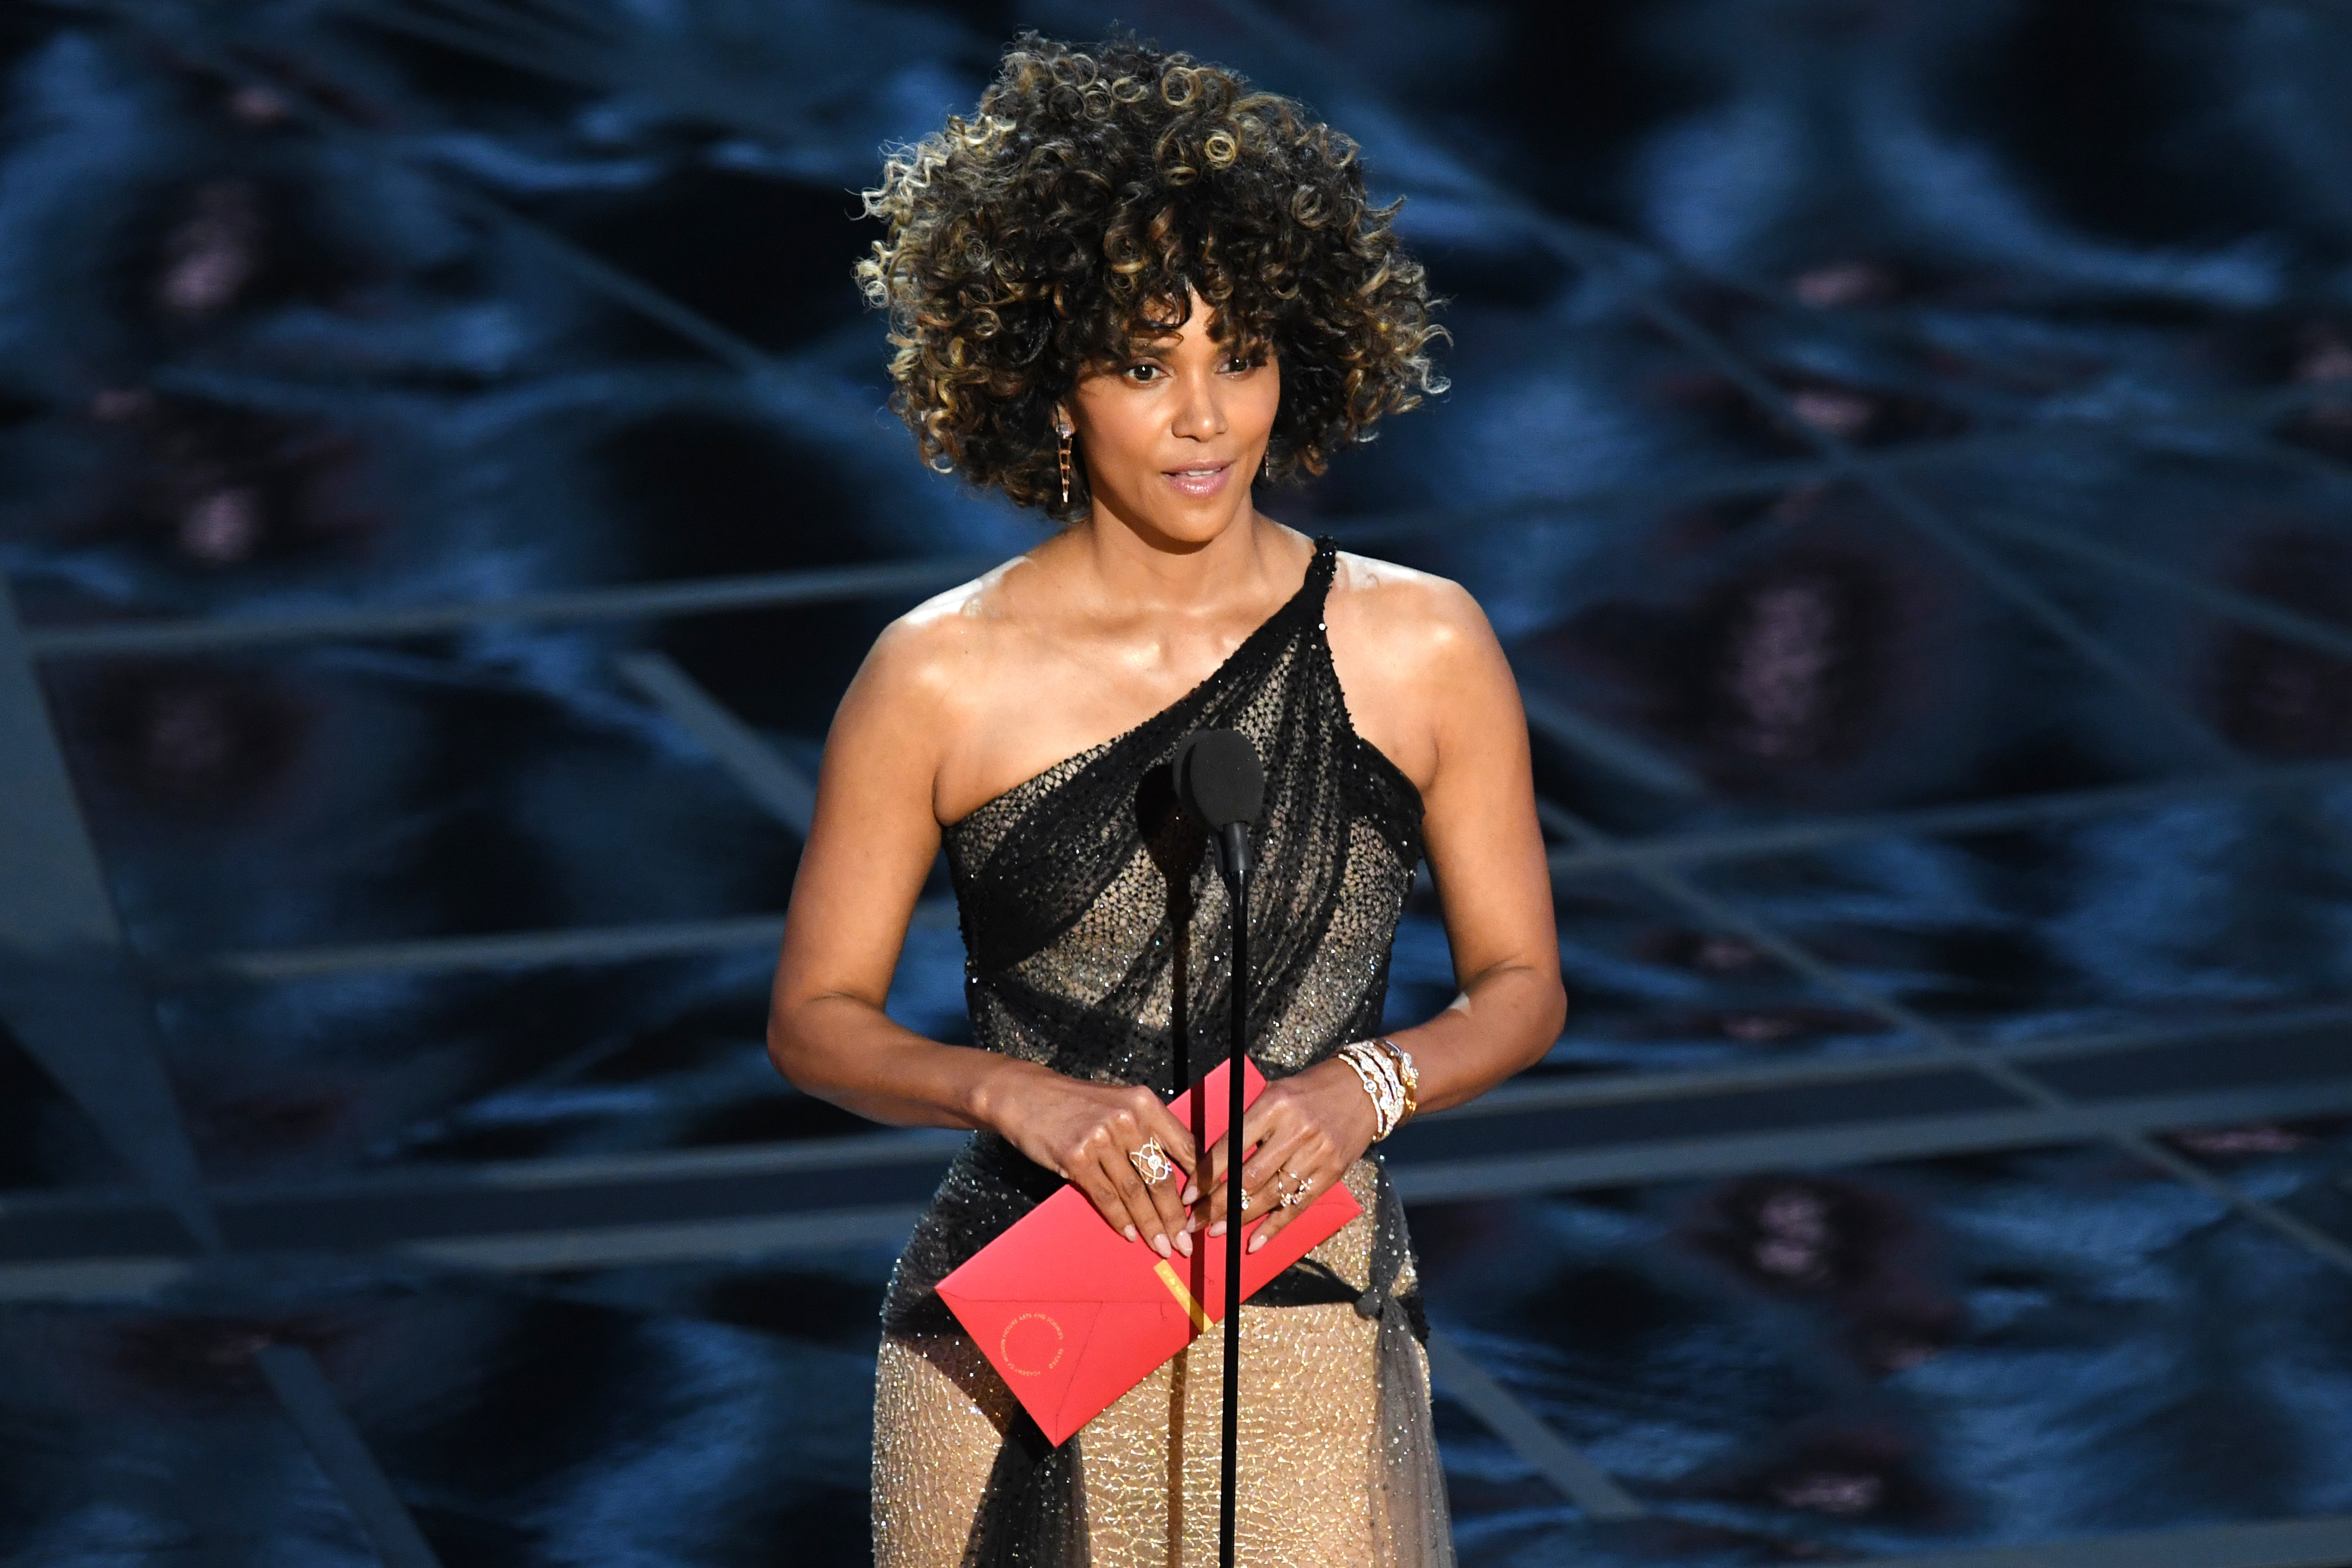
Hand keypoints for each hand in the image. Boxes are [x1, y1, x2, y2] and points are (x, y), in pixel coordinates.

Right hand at [984, 1064, 1199, 1258]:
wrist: (1026, 1094)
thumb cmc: (1076, 1103)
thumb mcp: (1119, 1104)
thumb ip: (1147, 1131)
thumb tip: (1172, 1175)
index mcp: (1145, 1103)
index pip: (1185, 1146)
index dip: (1199, 1181)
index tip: (1205, 1207)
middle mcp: (1127, 1119)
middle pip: (1161, 1176)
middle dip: (1175, 1216)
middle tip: (1184, 1242)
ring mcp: (1101, 1138)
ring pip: (1135, 1192)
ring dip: (1150, 1226)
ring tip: (1162, 1247)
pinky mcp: (1076, 1157)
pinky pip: (1106, 1197)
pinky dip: (1120, 1220)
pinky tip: (1129, 1234)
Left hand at [1193, 1057, 1379, 1251]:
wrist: (1364, 1088)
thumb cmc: (1309, 1089)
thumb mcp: (1274, 1093)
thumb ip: (1248, 1124)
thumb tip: (1216, 1163)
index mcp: (1273, 1106)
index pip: (1231, 1147)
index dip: (1206, 1175)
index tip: (1188, 1195)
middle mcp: (1294, 1131)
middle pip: (1247, 1178)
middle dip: (1216, 1204)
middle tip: (1194, 1222)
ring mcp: (1316, 1154)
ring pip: (1271, 1195)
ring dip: (1239, 1218)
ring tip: (1216, 1231)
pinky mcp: (1331, 1172)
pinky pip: (1298, 1206)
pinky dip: (1275, 1227)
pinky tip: (1255, 1242)